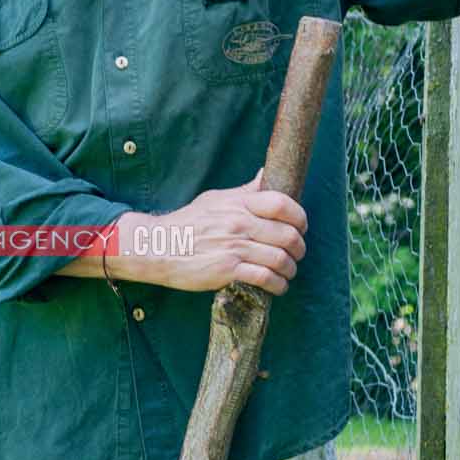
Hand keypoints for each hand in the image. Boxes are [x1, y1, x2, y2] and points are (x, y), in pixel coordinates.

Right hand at [119, 171, 307, 293]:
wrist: (158, 246)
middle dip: (299, 248)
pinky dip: (278, 285)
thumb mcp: (216, 199)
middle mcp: (240, 223)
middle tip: (296, 254)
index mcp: (239, 203)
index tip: (300, 227)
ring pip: (280, 259)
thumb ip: (245, 191)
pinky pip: (265, 277)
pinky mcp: (227, 270)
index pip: (282, 204)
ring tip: (287, 272)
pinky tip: (277, 286)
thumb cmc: (188, 223)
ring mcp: (234, 247)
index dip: (299, 217)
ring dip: (290, 269)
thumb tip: (266, 173)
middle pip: (288, 235)